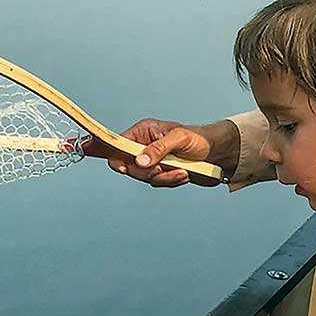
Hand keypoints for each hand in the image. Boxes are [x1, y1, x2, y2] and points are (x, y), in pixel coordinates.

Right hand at [81, 118, 232, 188]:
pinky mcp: (161, 174)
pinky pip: (157, 184)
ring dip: (163, 178)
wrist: (218, 154)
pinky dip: (170, 182)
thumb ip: (157, 150)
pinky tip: (184, 175)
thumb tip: (138, 161)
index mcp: (142, 132)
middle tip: (162, 170)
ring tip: (181, 171)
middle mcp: (142, 146)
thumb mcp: (178, 140)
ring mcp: (151, 161)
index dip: (103, 150)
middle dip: (145, 172)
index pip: (115, 142)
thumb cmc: (198, 139)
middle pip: (127, 165)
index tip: (97, 156)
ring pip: (143, 177)